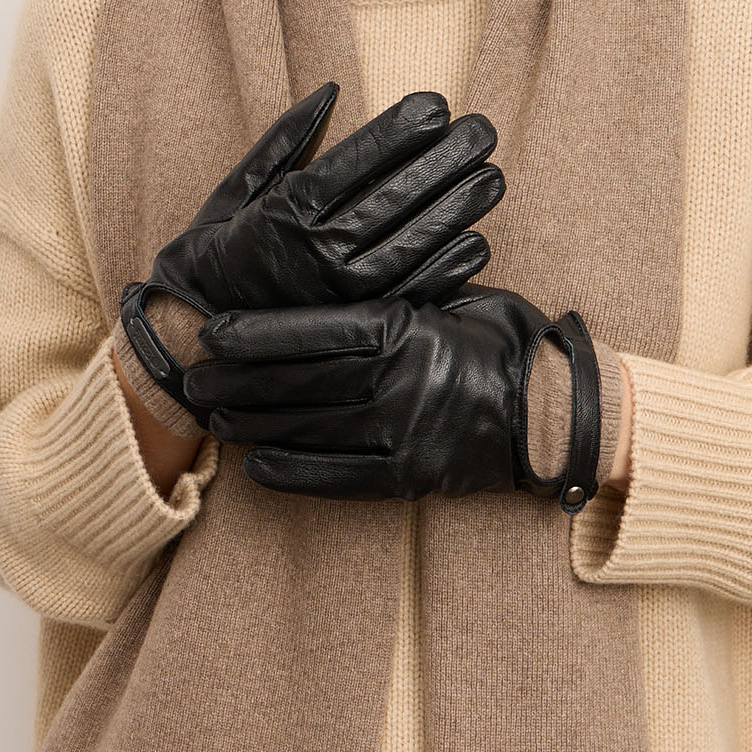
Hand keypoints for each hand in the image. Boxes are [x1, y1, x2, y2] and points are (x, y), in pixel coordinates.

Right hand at [119, 82, 504, 423]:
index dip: (399, 132)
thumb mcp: (238, 188)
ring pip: (409, 245)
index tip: (437, 105)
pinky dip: (446, 270)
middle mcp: (315, 251)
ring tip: (494, 178)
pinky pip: (409, 295)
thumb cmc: (216, 252)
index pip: (353, 162)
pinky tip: (479, 241)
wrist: (192, 334)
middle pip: (391, 199)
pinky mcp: (353, 325)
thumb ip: (285, 140)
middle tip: (483, 131)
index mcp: (286, 209)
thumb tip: (332, 91)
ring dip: (456, 210)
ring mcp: (338, 293)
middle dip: (443, 161)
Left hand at [183, 282, 601, 510]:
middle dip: (236, 380)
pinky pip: (338, 477)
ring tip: (213, 418)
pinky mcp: (410, 476)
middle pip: (295, 381)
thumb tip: (339, 273)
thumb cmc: (503, 339)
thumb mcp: (450, 296)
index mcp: (402, 328)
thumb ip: (395, 293)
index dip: (255, 332)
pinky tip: (257, 466)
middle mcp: (393, 381)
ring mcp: (400, 432)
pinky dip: (293, 472)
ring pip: (307, 429)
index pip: (310, 330)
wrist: (558, 408)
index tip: (214, 331)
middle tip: (193, 378)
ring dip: (253, 424)